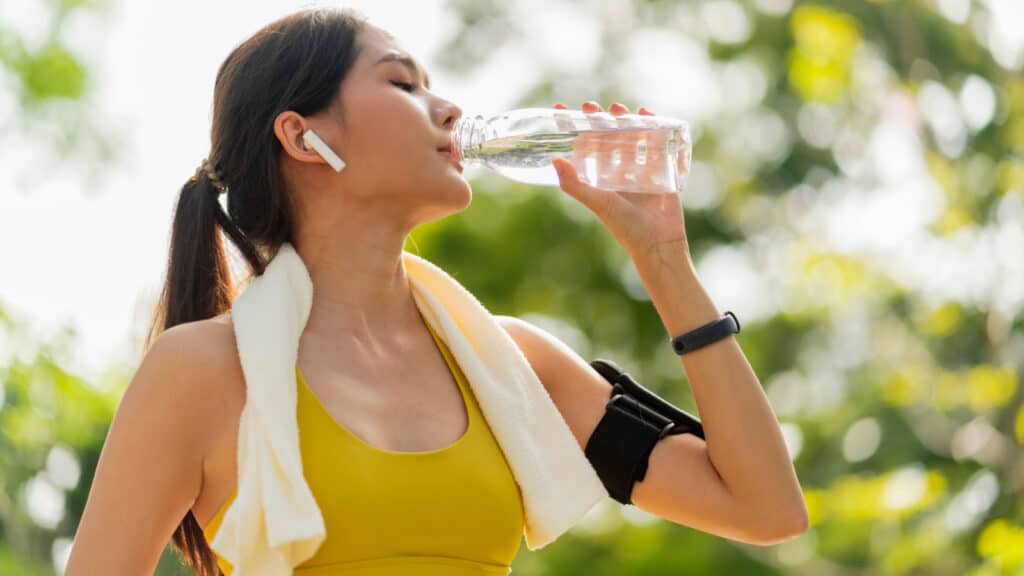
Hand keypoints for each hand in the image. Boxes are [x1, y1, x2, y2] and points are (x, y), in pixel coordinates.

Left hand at [551, 101, 688, 260]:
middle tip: (590, 106)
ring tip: (618, 107)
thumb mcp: (598, 203)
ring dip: (624, 122)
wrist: (659, 243)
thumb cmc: (626, 227)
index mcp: (600, 180)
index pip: (583, 149)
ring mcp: (639, 171)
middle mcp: (617, 174)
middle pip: (606, 140)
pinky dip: (652, 128)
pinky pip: (656, 145)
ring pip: (630, 139)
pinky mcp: (661, 171)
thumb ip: (575, 185)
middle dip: (599, 121)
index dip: (572, 131)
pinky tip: (646, 113)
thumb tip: (554, 160)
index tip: (561, 110)